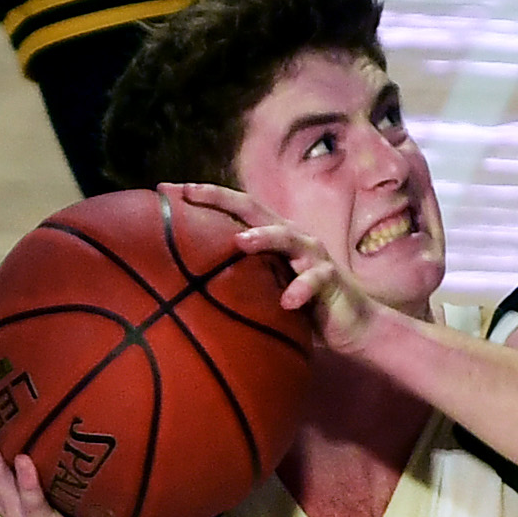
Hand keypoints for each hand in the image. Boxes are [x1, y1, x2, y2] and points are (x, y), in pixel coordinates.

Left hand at [176, 182, 383, 355]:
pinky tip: (287, 303)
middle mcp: (292, 237)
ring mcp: (313, 255)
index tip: (163, 190)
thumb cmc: (305, 308)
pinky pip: (315, 281)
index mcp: (273, 236)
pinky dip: (301, 290)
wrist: (354, 326)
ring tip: (241, 242)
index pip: (233, 209)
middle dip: (221, 199)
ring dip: (265, 237)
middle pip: (254, 208)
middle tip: (189, 193)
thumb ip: (239, 279)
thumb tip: (189, 284)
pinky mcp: (331, 280)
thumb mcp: (266, 289)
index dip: (202, 196)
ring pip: (287, 238)